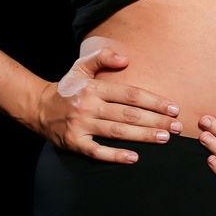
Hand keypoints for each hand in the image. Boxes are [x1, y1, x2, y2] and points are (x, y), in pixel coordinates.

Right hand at [35, 47, 181, 163]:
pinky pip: (97, 151)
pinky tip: (134, 158)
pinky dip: (115, 156)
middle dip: (155, 120)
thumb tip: (126, 59)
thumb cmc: (68, 88)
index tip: (173, 107)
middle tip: (177, 126)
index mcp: (94, 88)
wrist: (38, 108)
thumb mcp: (81, 67)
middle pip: (128, 114)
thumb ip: (102, 57)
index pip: (130, 94)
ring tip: (165, 138)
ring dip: (143, 136)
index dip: (153, 101)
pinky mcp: (74, 143)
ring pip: (117, 132)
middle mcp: (88, 106)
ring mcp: (81, 126)